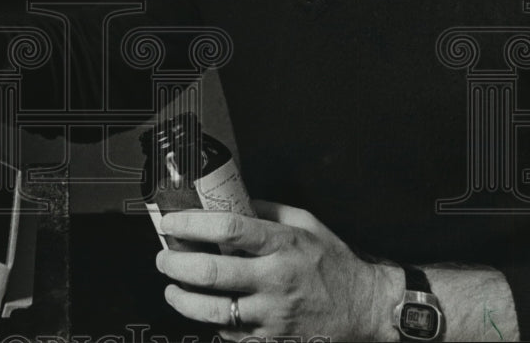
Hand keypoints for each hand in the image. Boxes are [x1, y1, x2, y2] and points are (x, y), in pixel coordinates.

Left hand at [155, 201, 397, 341]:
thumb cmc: (332, 262)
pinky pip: (230, 334)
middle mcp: (275, 280)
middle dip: (176, 264)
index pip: (227, 229)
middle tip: (163, 258)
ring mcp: (273, 315)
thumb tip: (230, 200)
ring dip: (182, 300)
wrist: (365, 309)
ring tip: (172, 288)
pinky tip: (206, 310)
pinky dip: (212, 322)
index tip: (170, 222)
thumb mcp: (305, 223)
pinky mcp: (272, 341)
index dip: (191, 225)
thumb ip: (267, 211)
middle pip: (212, 273)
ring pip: (213, 311)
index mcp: (282, 244)